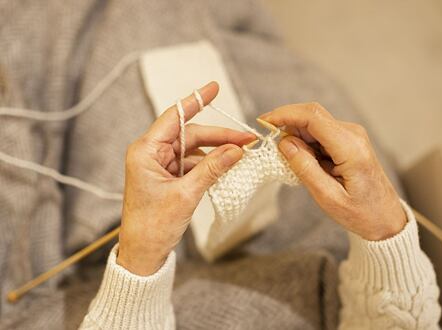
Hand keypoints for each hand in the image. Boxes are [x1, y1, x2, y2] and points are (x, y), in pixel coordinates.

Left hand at [118, 82, 255, 274]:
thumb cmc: (155, 225)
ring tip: (241, 153)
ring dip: (216, 151)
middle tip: (246, 138)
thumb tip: (237, 150)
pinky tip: (226, 165)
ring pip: (193, 149)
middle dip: (219, 136)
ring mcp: (159, 165)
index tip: (214, 86)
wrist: (143, 253)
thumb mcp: (187, 194)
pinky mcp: (167, 176)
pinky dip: (209, 164)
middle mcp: (151, 153)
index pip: (175, 117)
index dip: (196, 100)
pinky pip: (192, 163)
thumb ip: (213, 168)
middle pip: (190, 134)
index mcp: (146, 151)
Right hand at [260, 103, 405, 240]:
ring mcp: (351, 135)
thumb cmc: (361, 213)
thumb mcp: (328, 197)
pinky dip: (304, 142)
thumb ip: (305, 168)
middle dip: (286, 123)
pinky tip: (301, 161)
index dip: (285, 114)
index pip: (313, 117)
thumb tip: (284, 142)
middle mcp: (352, 134)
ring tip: (288, 161)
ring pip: (313, 124)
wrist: (386, 218)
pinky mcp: (347, 140)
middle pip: (311, 115)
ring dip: (295, 135)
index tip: (263, 122)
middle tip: (267, 141)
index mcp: (350, 147)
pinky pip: (319, 133)